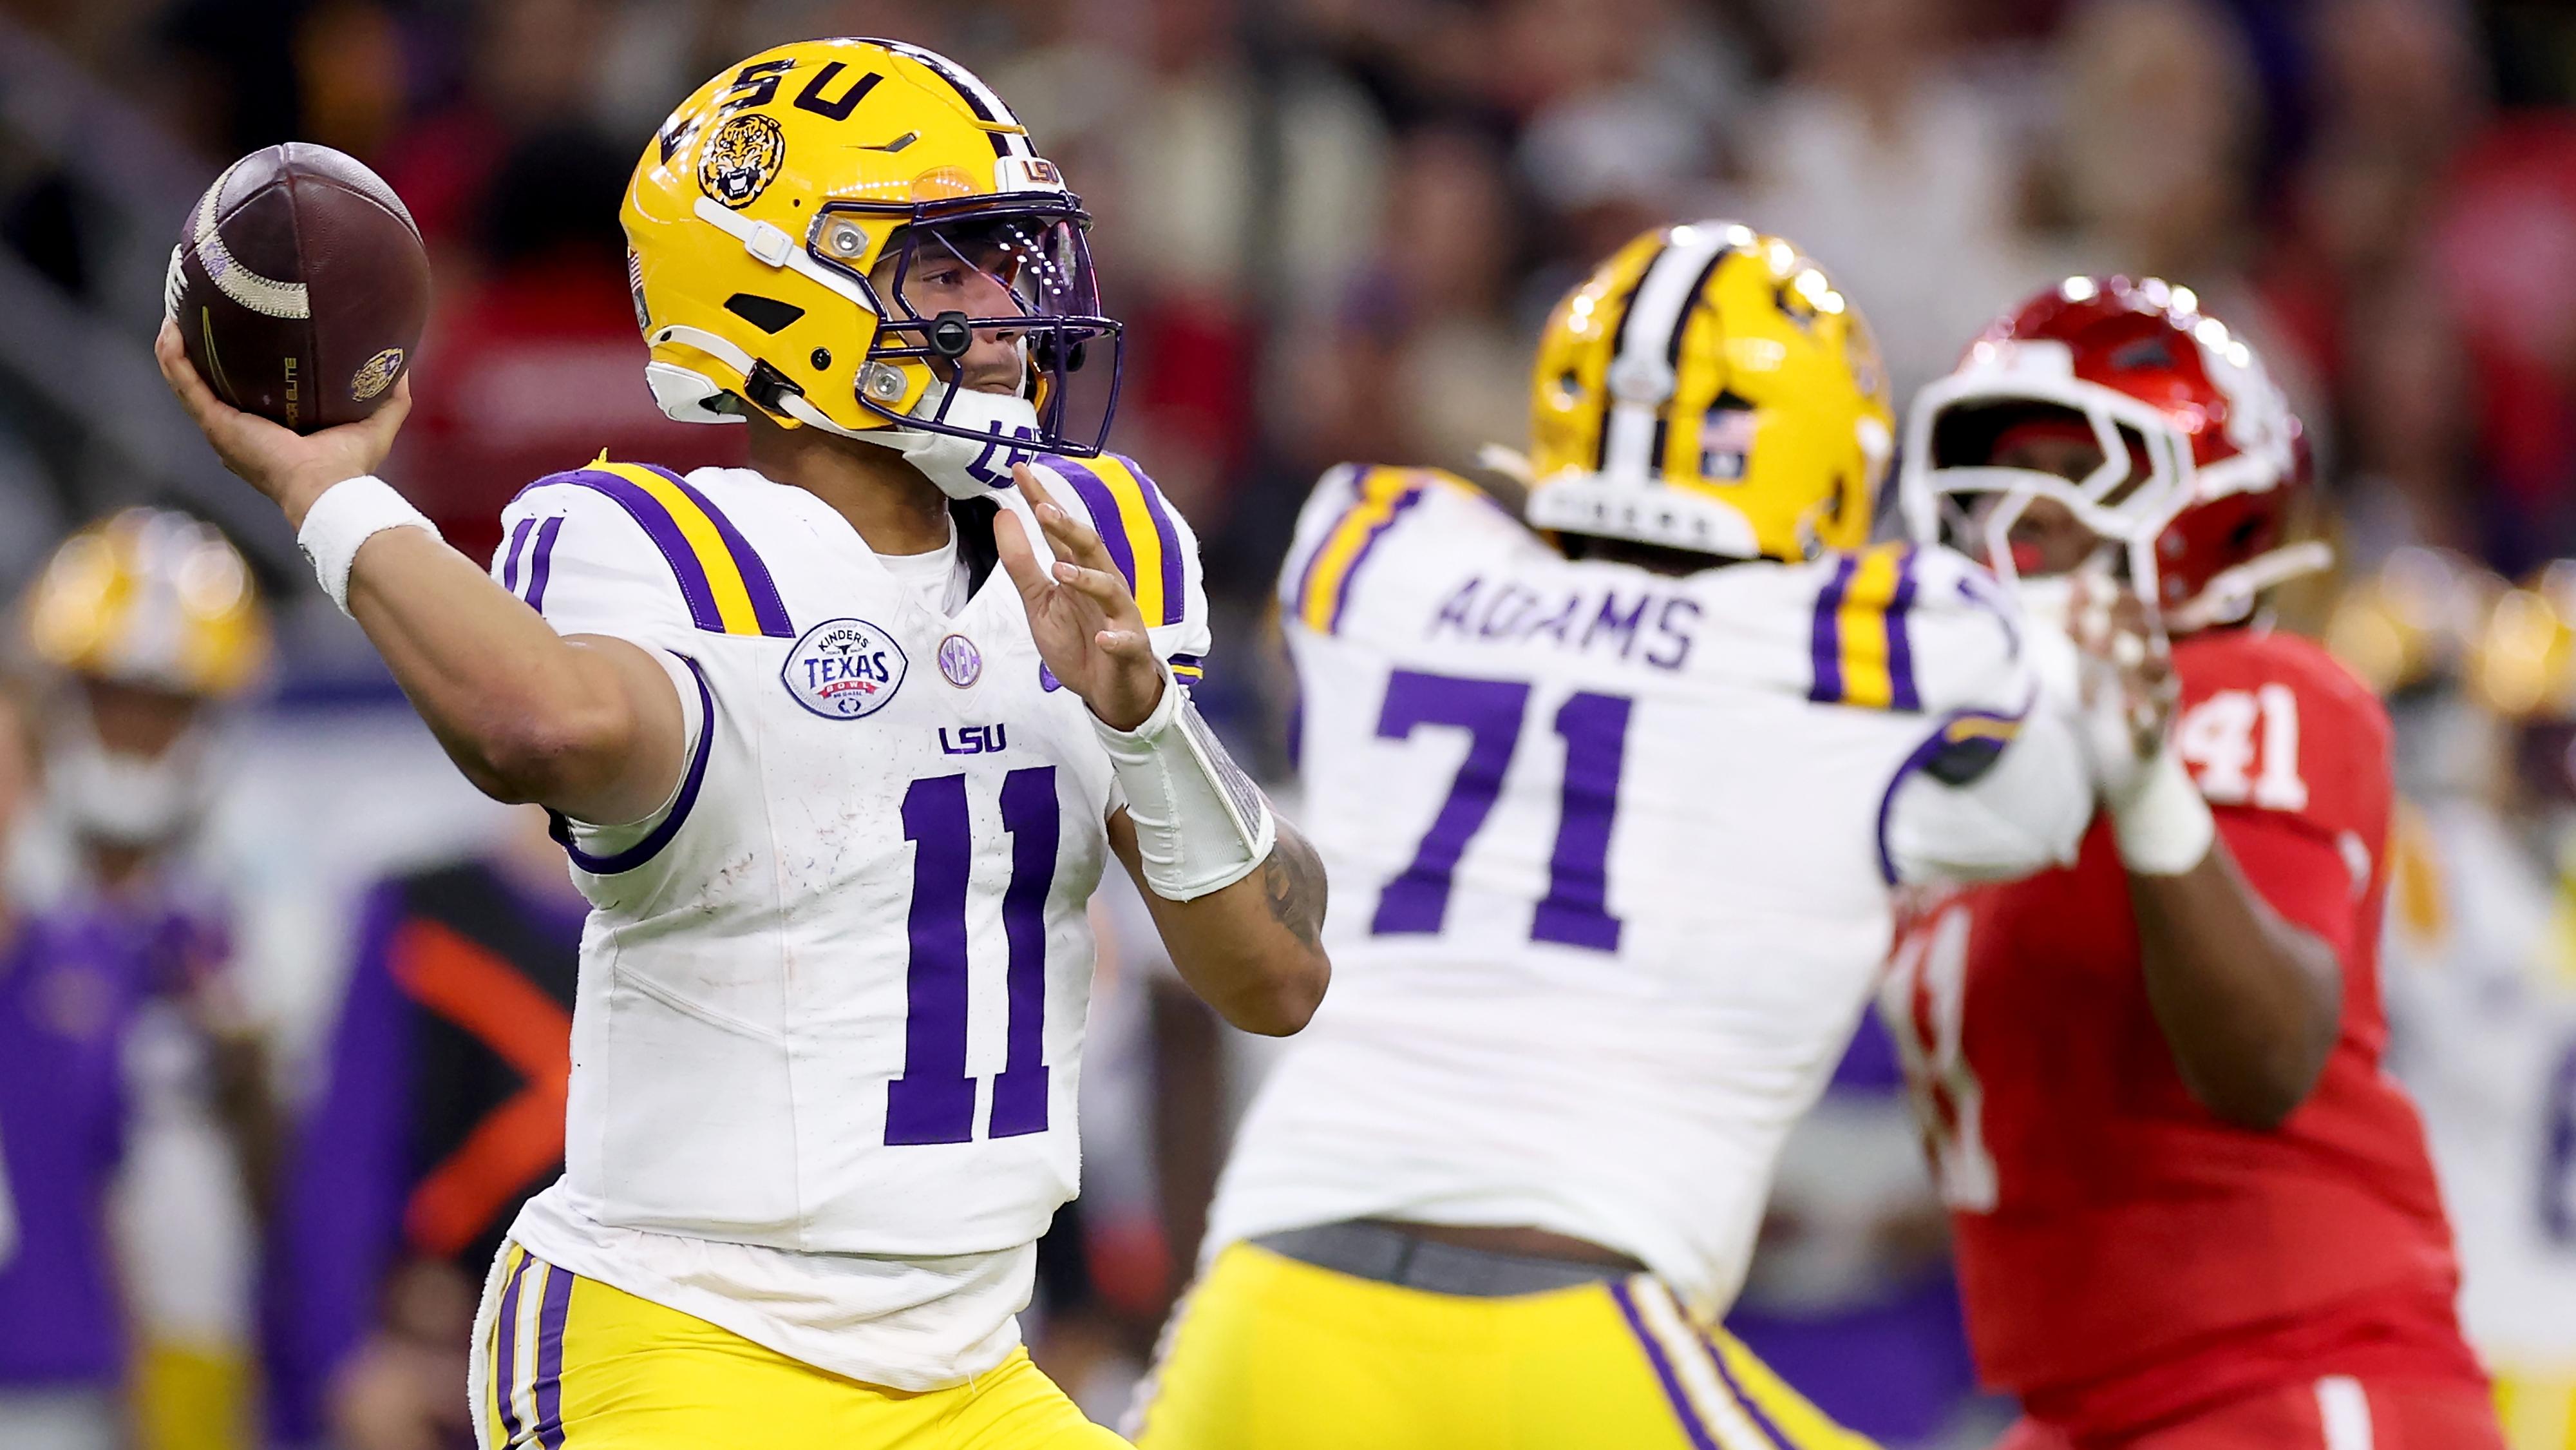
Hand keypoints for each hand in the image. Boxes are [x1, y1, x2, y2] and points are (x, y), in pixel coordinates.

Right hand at [155, 319, 411, 527]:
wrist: (328, 487)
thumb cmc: (350, 467)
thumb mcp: (375, 423)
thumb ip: (389, 396)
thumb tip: (403, 365)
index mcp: (267, 431)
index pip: (245, 394)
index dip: (237, 366)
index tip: (238, 332)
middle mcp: (238, 430)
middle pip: (210, 384)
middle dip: (199, 351)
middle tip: (199, 314)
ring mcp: (222, 428)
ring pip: (187, 381)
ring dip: (176, 347)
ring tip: (175, 312)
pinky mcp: (215, 424)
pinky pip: (184, 383)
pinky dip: (172, 357)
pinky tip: (169, 328)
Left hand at [996, 463, 1164, 730]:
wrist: (1109, 691)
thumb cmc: (1077, 642)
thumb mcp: (1039, 603)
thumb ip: (1021, 564)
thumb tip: (1003, 515)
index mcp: (1079, 572)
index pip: (1060, 531)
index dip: (1041, 500)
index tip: (1019, 471)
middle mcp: (1103, 585)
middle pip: (1091, 548)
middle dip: (1069, 527)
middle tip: (1043, 508)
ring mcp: (1120, 616)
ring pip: (1110, 589)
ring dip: (1087, 578)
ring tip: (1060, 571)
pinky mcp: (1130, 648)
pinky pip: (1126, 641)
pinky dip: (1115, 639)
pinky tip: (1103, 638)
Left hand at [2067, 571, 2178, 804]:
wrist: (2131, 776)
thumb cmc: (2111, 710)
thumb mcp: (2094, 665)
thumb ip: (2085, 627)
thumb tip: (2076, 582)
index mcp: (2145, 654)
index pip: (2142, 617)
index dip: (2118, 599)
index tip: (2089, 582)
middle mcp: (2158, 679)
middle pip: (2151, 643)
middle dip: (2124, 625)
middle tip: (2091, 612)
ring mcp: (2158, 712)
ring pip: (2158, 683)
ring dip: (2136, 663)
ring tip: (2117, 648)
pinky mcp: (2149, 747)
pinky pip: (2150, 732)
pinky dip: (2140, 719)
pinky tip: (2126, 709)